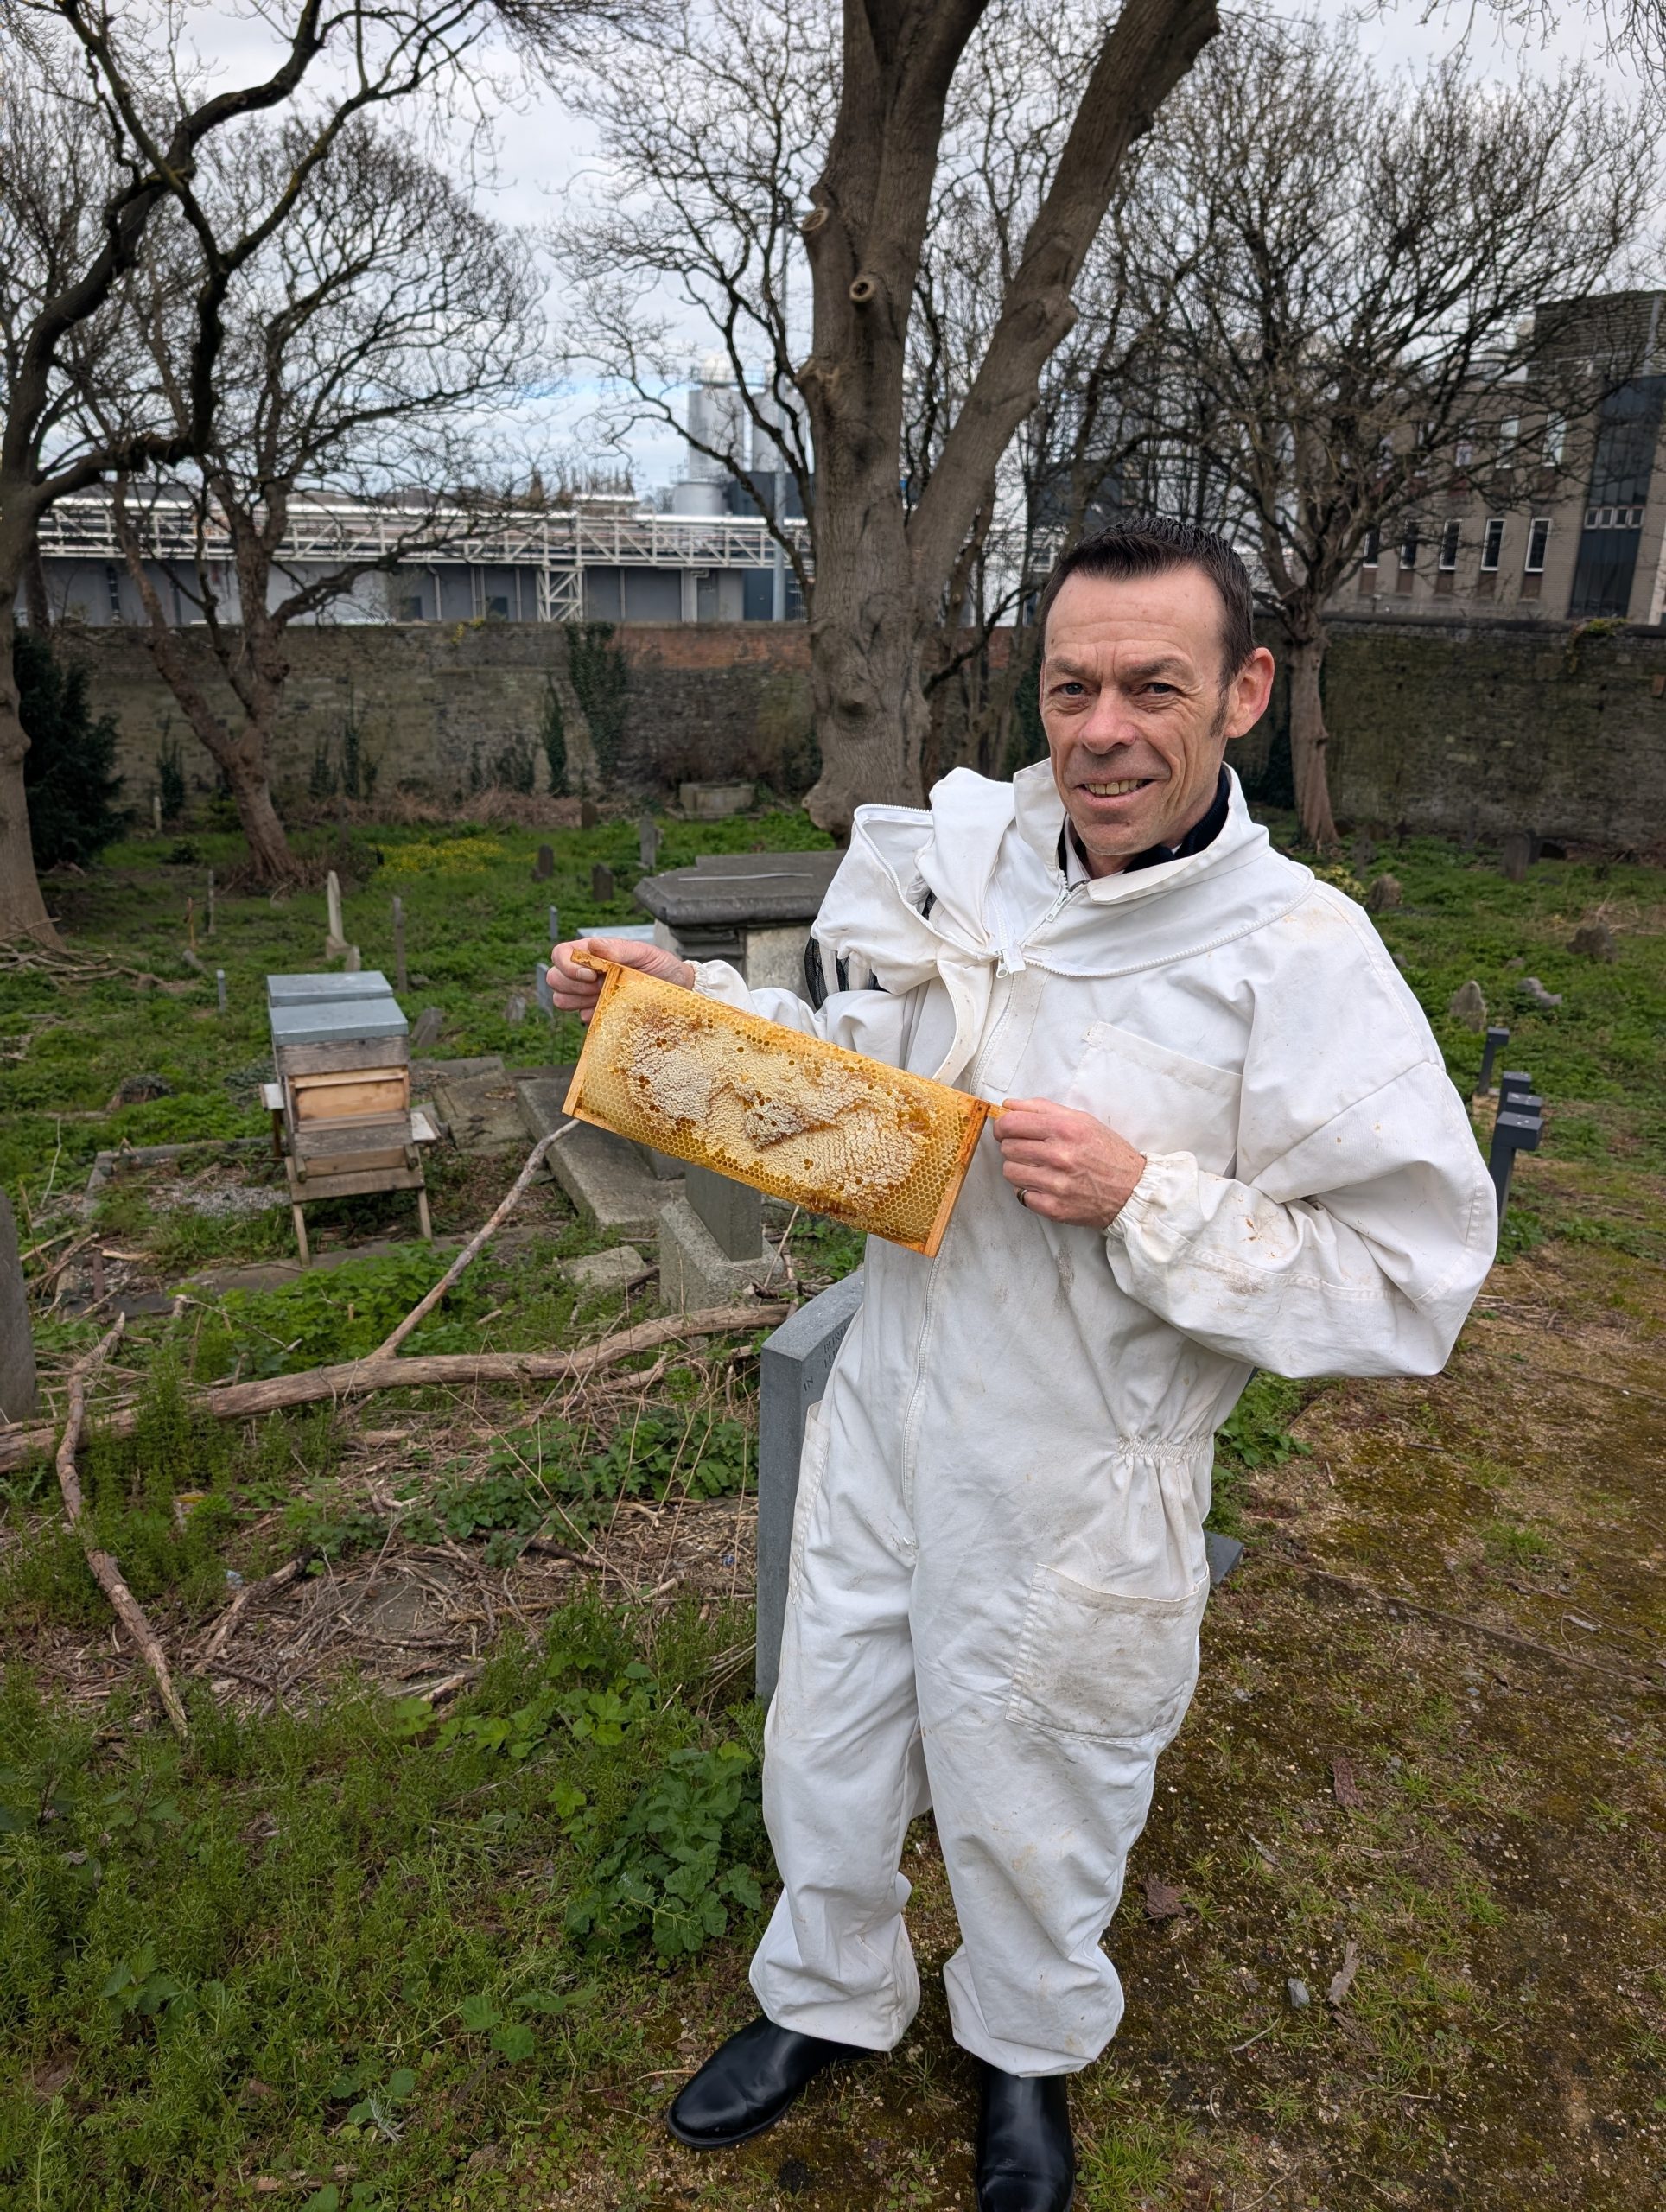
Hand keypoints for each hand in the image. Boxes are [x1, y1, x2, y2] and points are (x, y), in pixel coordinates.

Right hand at [548, 936, 694, 1020]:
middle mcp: (586, 974)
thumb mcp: (644, 953)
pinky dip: (593, 1015)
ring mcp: (589, 995)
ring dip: (579, 1000)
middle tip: (600, 987)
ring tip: (607, 997)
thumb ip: (618, 950)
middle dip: (573, 984)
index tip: (591, 975)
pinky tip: (613, 1010)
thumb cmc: (662, 967)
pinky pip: (581, 1018)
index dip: (567, 966)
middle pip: (554, 978)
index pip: (560, 954)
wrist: (678, 991)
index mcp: (592, 954)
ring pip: (561, 1000)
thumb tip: (593, 946)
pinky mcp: (597, 1014)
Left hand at [992, 1097, 1146, 1228]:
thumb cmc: (1108, 1153)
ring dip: (1019, 1168)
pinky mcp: (1054, 1207)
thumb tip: (1008, 1105)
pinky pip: (1020, 1195)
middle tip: (1030, 1150)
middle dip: (1014, 1147)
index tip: (1006, 1131)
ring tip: (1037, 1168)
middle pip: (1007, 1147)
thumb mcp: (1082, 1121)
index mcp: (1066, 1129)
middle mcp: (1060, 1155)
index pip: (1011, 1124)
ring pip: (1009, 1171)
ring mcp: (1056, 1184)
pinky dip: (1029, 1190)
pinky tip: (1046, 1185)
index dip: (1003, 1126)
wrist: (1132, 1190)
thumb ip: (1042, 1109)